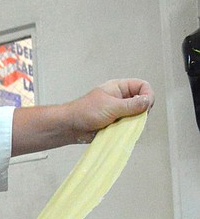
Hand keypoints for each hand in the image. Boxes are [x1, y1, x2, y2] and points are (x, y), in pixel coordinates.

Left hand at [11, 79, 153, 155]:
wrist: (71, 127)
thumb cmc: (85, 112)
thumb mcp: (111, 106)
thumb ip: (131, 105)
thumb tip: (148, 101)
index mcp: (120, 88)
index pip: (143, 86)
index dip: (147, 95)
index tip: (145, 106)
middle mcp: (122, 98)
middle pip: (143, 102)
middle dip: (141, 111)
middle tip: (133, 118)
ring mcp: (120, 112)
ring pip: (137, 116)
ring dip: (133, 122)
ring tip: (122, 125)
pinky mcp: (117, 124)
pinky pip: (129, 127)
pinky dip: (128, 130)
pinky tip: (120, 132)